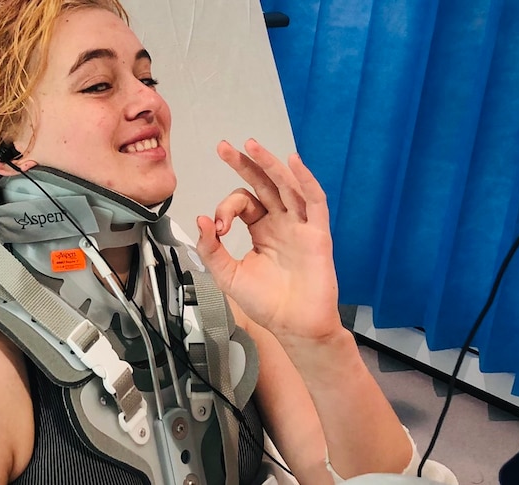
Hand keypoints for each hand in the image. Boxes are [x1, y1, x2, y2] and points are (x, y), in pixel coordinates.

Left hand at [195, 139, 341, 339]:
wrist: (294, 326)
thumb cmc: (267, 304)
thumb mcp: (229, 275)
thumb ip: (212, 249)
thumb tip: (200, 220)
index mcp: (262, 230)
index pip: (243, 204)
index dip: (226, 209)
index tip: (217, 229)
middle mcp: (282, 223)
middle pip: (264, 184)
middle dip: (244, 164)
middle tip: (224, 147)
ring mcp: (300, 226)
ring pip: (287, 186)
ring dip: (270, 164)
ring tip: (252, 145)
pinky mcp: (317, 234)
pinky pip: (315, 201)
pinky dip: (305, 180)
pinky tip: (293, 162)